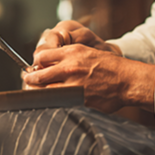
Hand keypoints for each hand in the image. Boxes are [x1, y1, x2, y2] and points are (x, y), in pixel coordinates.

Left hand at [23, 21, 154, 112]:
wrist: (127, 80)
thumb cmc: (109, 66)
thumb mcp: (86, 52)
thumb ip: (68, 57)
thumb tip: (49, 63)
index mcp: (71, 53)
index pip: (41, 56)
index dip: (35, 63)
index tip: (33, 68)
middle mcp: (69, 67)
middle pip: (38, 75)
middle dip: (30, 79)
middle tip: (27, 81)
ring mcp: (73, 85)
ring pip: (45, 91)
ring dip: (38, 93)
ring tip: (35, 93)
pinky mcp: (78, 99)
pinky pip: (59, 101)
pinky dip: (53, 102)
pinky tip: (51, 101)